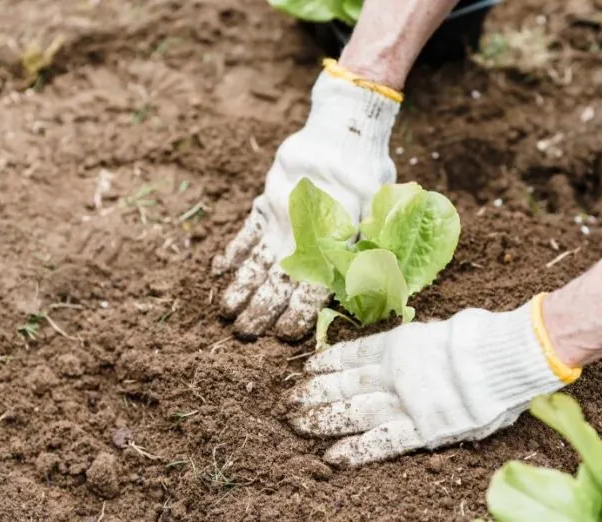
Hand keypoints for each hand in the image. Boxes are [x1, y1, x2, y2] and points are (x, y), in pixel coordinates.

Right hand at [213, 63, 399, 339]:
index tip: (284, 335)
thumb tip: (376, 290)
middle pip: (276, 282)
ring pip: (255, 262)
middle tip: (246, 335)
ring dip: (240, 288)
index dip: (296, 315)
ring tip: (227, 313)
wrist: (341, 132)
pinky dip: (232, 251)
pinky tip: (219, 270)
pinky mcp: (265, 202)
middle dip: (260, 311)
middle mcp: (300, 237)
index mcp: (330, 244)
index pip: (311, 290)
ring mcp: (278, 220)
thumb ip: (373, 251)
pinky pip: (245, 231)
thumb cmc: (368, 175)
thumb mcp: (381, 214)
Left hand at [288, 296, 580, 465]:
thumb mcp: (441, 329)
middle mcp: (394, 373)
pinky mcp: (423, 429)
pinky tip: (332, 457)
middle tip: (289, 402)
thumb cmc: (480, 338)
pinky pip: (384, 442)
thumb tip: (407, 351)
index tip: (307, 370)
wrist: (504, 355)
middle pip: (346, 385)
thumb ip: (417, 344)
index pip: (352, 355)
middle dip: (315, 394)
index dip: (327, 364)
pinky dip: (357, 450)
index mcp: (399, 345)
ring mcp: (406, 402)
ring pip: (355, 412)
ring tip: (298, 424)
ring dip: (325, 419)